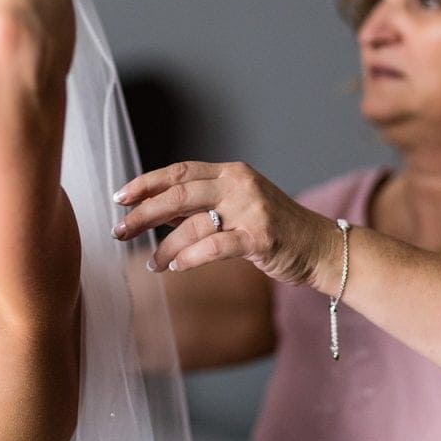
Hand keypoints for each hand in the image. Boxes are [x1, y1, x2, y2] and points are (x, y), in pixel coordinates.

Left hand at [111, 161, 339, 288]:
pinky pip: (214, 247)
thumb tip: (156, 208)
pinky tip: (176, 268)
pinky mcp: (261, 238)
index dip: (146, 183)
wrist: (321, 248)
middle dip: (143, 213)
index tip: (119, 197)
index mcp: (231, 173)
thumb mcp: (236, 205)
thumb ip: (200, 204)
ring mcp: (251, 210)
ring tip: (153, 264)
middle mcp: (239, 185)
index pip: (179, 172)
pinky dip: (190, 258)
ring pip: (193, 224)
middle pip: (179, 194)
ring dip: (166, 247)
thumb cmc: (274, 229)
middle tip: (119, 231)